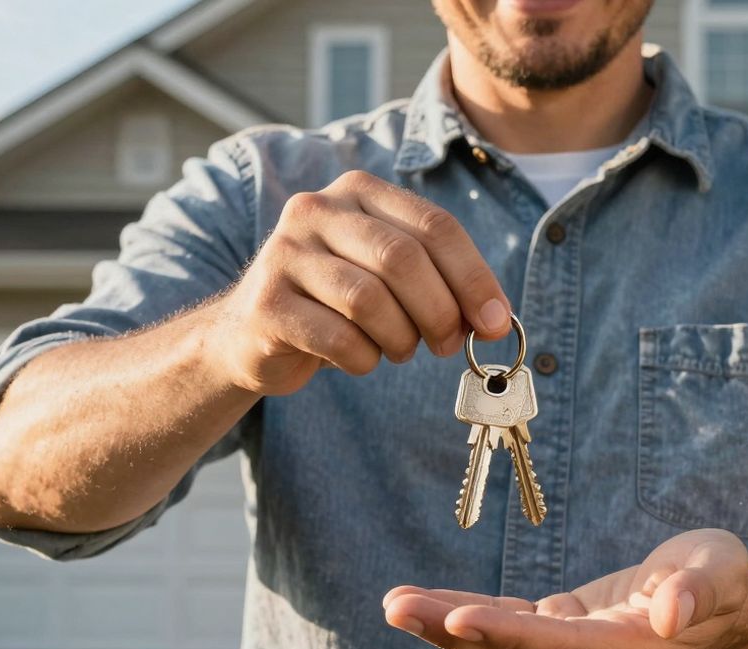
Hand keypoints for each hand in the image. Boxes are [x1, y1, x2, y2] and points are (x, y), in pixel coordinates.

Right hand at [211, 170, 511, 396]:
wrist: (250, 334)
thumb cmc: (337, 305)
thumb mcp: (389, 277)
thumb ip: (440, 283)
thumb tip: (497, 320)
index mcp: (358, 191)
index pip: (434, 226)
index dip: (474, 278)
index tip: (496, 322)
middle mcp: (316, 210)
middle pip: (402, 259)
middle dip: (440, 311)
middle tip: (449, 344)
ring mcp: (285, 254)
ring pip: (369, 299)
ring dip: (400, 338)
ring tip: (399, 349)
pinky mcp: (267, 304)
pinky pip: (338, 338)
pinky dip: (364, 359)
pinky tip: (360, 359)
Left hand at [383, 529, 747, 648]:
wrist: (721, 605)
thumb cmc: (722, 576)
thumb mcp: (721, 569)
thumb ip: (699, 589)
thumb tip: (672, 614)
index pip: (563, 648)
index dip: (509, 636)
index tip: (457, 618)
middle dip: (454, 632)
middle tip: (398, 607)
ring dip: (446, 629)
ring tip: (396, 605)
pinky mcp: (562, 643)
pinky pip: (507, 634)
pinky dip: (465, 619)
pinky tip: (426, 604)